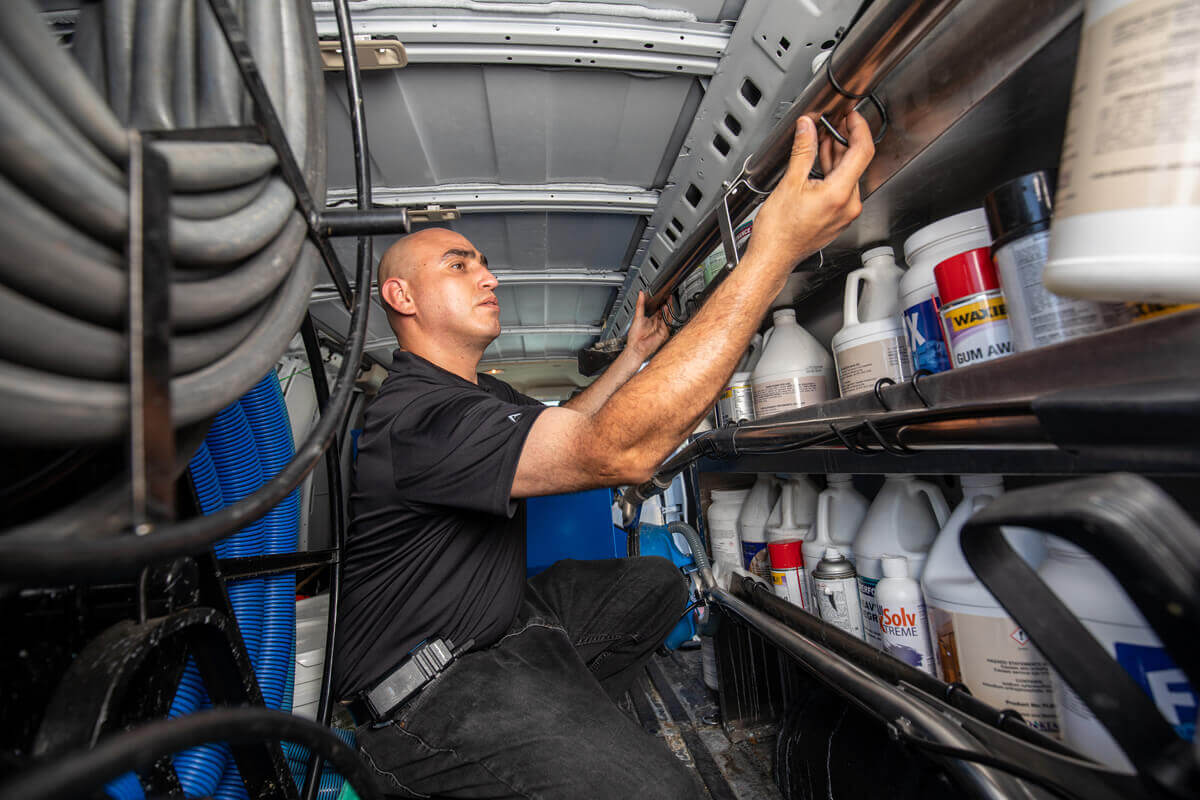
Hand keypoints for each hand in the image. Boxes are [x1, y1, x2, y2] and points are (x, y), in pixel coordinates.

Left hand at [626, 290, 668, 359]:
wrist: (635, 347)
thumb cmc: (635, 336)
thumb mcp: (637, 316)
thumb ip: (640, 304)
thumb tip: (640, 294)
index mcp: (652, 320)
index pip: (660, 310)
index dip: (662, 303)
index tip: (663, 296)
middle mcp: (657, 324)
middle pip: (665, 313)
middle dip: (668, 305)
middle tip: (668, 297)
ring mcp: (661, 329)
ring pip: (668, 318)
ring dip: (669, 310)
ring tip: (667, 303)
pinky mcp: (663, 334)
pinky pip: (667, 324)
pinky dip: (667, 317)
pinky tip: (665, 310)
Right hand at [744, 111, 873, 269]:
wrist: (773, 257)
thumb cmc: (778, 232)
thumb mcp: (789, 183)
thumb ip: (803, 150)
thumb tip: (807, 128)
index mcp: (839, 194)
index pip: (862, 151)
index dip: (859, 128)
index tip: (851, 117)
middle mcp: (848, 206)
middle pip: (855, 163)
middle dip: (843, 141)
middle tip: (831, 124)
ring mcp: (845, 214)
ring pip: (849, 176)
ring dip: (836, 157)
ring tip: (821, 143)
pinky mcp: (839, 218)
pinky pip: (843, 190)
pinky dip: (833, 174)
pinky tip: (819, 166)